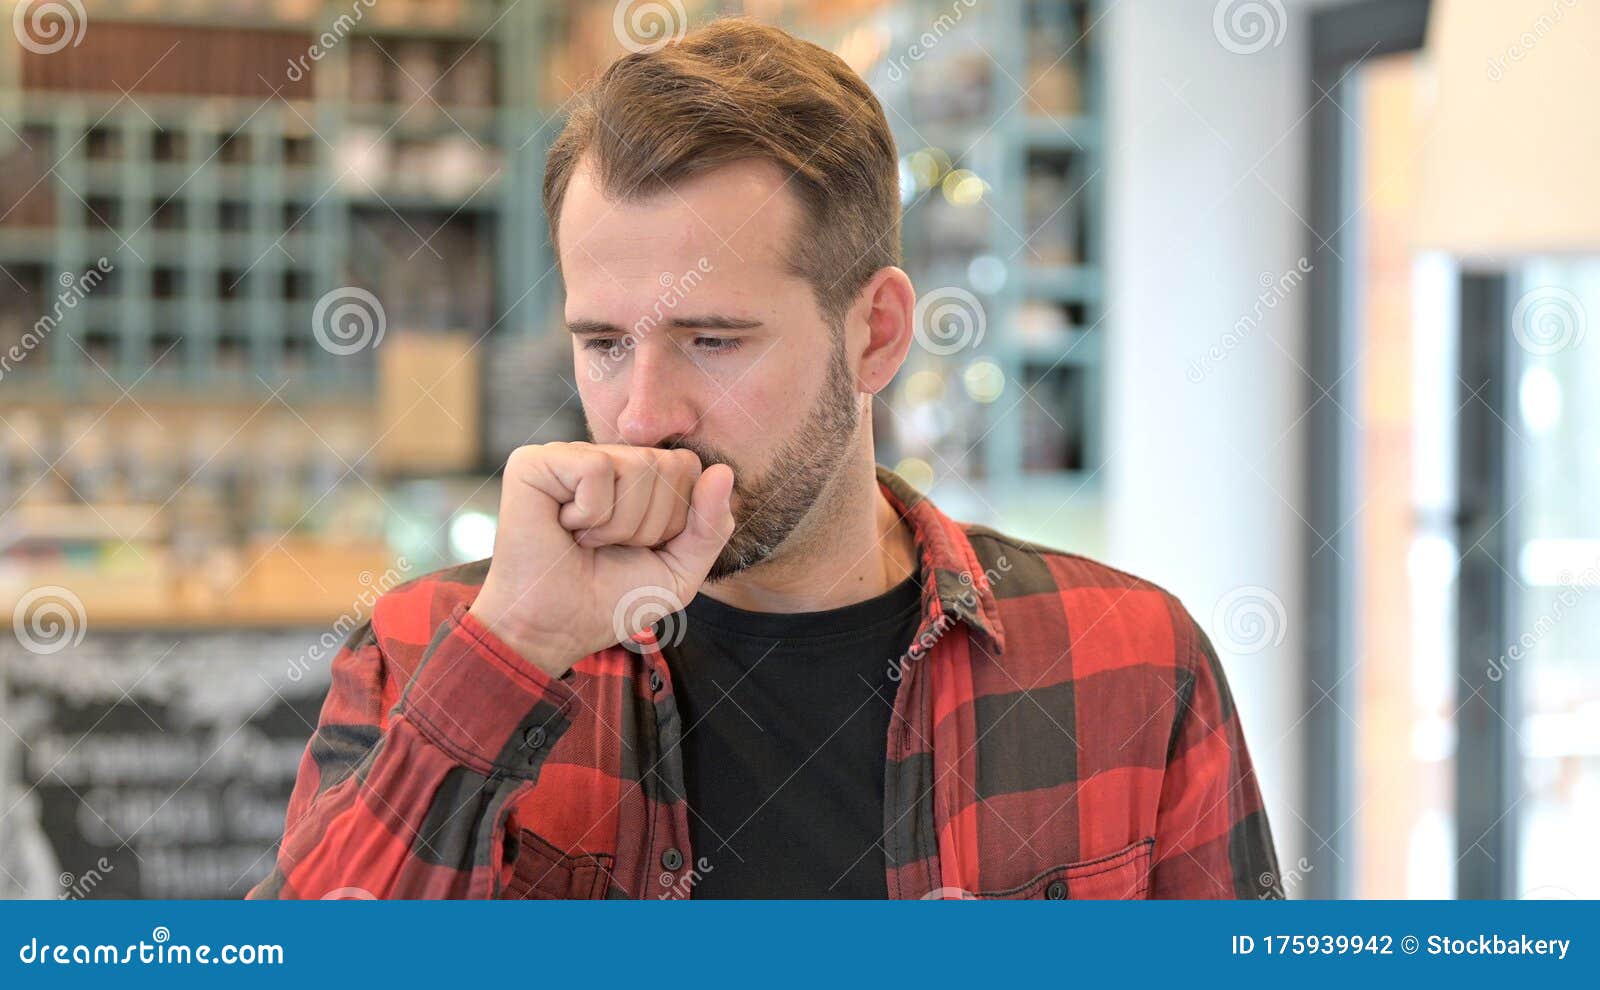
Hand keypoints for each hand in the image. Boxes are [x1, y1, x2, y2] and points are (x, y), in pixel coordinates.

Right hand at [466, 442, 735, 676]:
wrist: (555, 630)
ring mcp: (570, 455)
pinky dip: (589, 514)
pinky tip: (564, 527)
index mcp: (638, 476)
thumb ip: (710, 526)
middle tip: (609, 547)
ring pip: (637, 466)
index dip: (676, 519)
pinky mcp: (535, 461)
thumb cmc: (611, 599)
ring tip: (586, 541)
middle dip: (650, 524)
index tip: (640, 547)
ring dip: (618, 525)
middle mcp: (606, 458)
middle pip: (668, 464)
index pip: (690, 466)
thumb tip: (724, 471)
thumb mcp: (679, 571)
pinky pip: (596, 469)